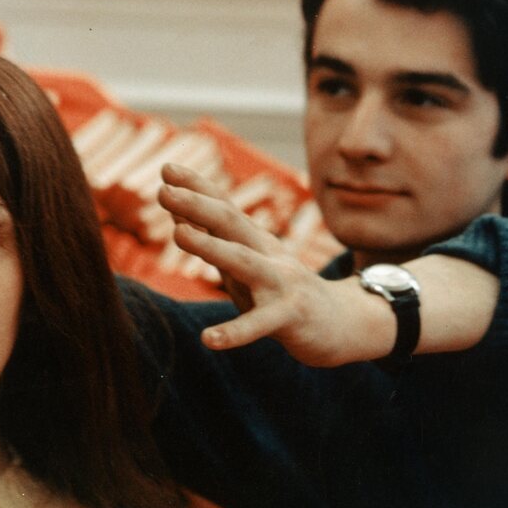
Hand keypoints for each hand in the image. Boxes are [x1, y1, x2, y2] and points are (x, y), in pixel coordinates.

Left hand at [158, 163, 392, 365]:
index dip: (196, 187)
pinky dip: (234, 332)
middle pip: (231, 223)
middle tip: (164, 190)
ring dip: (209, 246)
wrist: (343, 323)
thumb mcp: (244, 262)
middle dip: (197, 204)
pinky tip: (209, 340)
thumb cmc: (280, 291)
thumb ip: (213, 240)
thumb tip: (177, 213)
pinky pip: (259, 325)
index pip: (224, 207)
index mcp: (254, 241)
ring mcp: (281, 283)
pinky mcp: (289, 317)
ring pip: (243, 262)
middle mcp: (267, 254)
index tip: (166, 167)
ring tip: (177, 234)